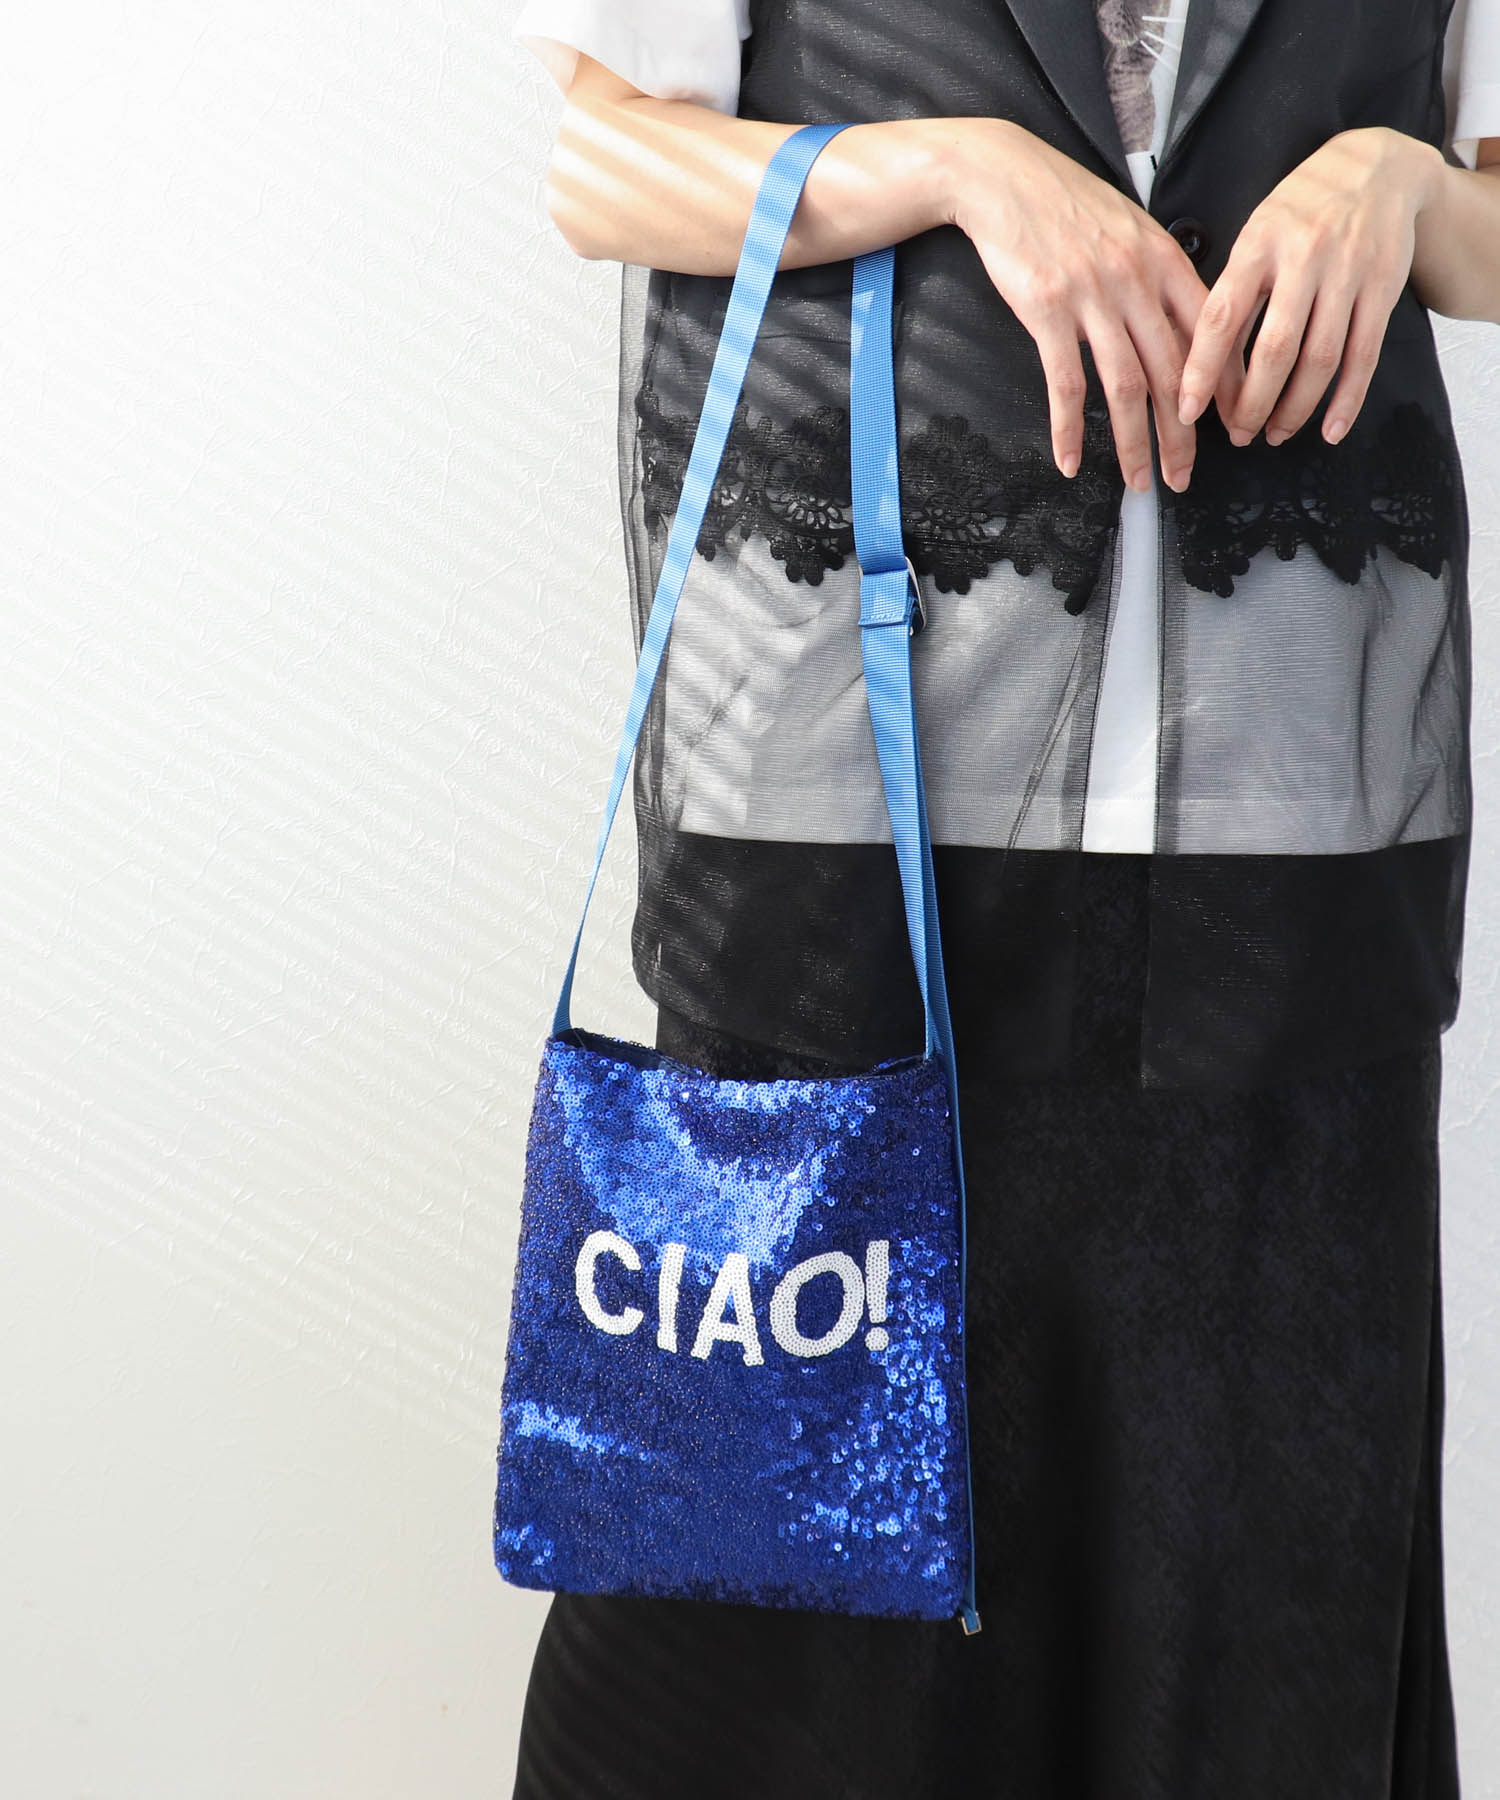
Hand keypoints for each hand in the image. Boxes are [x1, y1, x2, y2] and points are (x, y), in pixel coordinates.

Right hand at [946, 117, 1212, 491]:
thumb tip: (1178, 324)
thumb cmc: (1063, 203)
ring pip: (1127, 387)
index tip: (1229, 426)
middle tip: (1186, 476)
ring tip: (1139, 482)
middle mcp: (1136, 281)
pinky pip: (1066, 384)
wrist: (1002, 175)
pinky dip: (1069, 430)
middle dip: (1183, 435)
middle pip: (1172, 373)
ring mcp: (1092, 297)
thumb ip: (1155, 275)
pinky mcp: (1047, 311)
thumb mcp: (1127, 228)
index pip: (1208, 334)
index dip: (1224, 387)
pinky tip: (1070, 462)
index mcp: (1163, 260)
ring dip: (1135, 444)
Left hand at [1177, 127, 1444, 445]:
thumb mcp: (1257, 233)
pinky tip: (1330, 431)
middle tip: (1237, 435)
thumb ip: (1234, 291)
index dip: (1201, 371)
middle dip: (1252, 404)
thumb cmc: (1301, 210)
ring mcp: (1348, 274)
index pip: (1222, 317)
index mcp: (1259, 244)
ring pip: (1320, 359)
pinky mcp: (1383, 288)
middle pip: (1275, 349)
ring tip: (1275, 435)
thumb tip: (1200, 362)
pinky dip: (1348, 399)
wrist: (1378, 166)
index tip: (1185, 412)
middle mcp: (1304, 257)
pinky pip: (1364, 355)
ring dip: (1295, 408)